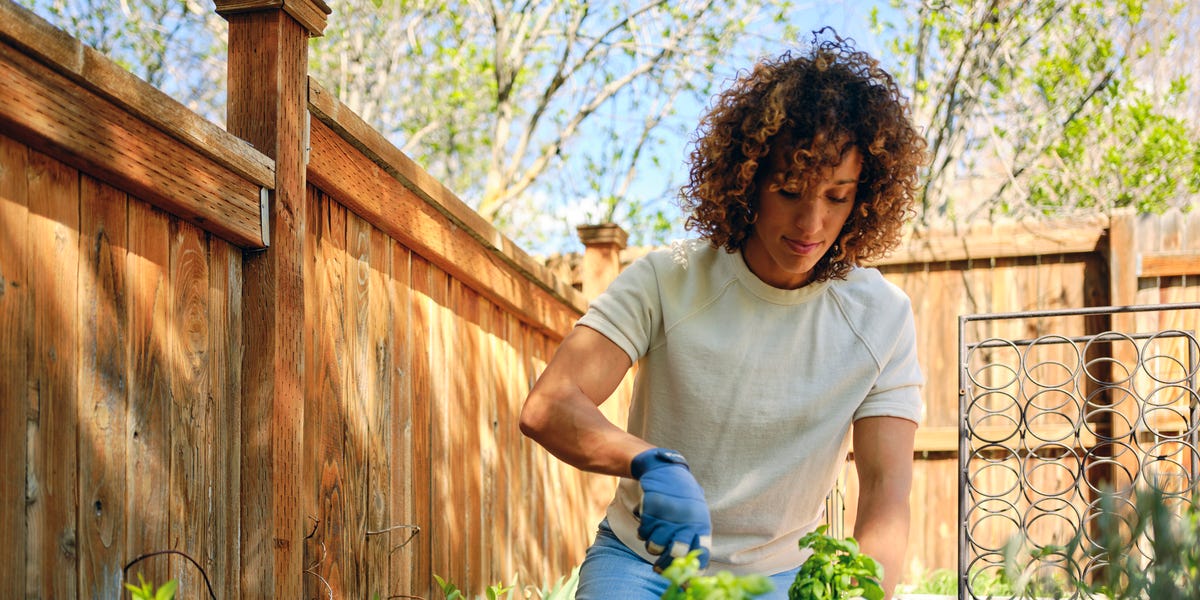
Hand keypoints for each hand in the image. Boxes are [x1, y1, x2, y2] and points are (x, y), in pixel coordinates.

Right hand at [631, 448, 711, 571]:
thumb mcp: (694, 515)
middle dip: (665, 564)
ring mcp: (669, 514)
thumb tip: (690, 574)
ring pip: (655, 546)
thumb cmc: (682, 498)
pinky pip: (643, 532)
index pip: (702, 553)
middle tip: (659, 568)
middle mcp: (687, 520)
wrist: (665, 469)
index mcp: (701, 524)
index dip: (693, 571)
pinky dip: (643, 531)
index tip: (684, 581)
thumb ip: (693, 538)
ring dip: (652, 546)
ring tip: (654, 538)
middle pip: (676, 554)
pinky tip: (647, 523)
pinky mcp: (652, 507)